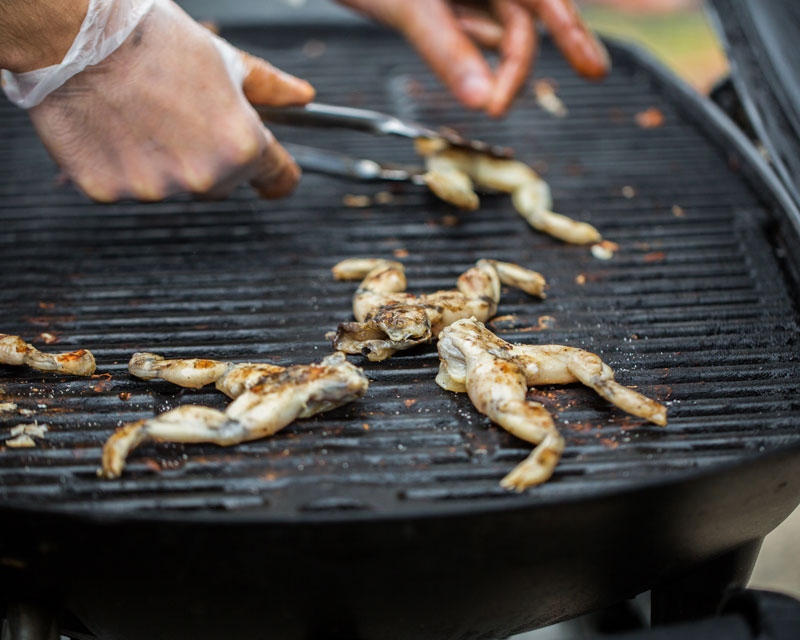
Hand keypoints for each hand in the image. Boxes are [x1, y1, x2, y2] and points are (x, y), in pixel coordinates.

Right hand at [20, 0, 313, 201]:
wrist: (74, 34)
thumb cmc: (149, 40)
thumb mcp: (222, 59)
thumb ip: (267, 88)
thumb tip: (303, 96)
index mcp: (240, 146)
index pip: (277, 178)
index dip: (276, 174)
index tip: (274, 178)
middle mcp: (203, 177)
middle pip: (221, 183)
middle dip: (210, 157)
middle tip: (180, 115)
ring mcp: (156, 189)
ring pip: (172, 187)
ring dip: (163, 162)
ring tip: (140, 114)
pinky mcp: (109, 192)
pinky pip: (126, 186)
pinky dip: (119, 165)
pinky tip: (111, 127)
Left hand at [338, 0, 607, 116]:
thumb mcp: (411, 8)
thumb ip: (449, 52)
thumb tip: (484, 102)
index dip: (575, 33)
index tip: (595, 73)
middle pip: (521, 20)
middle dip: (513, 64)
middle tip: (499, 105)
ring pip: (494, 27)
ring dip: (477, 51)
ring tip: (441, 34)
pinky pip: (468, 27)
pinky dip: (460, 43)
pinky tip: (437, 29)